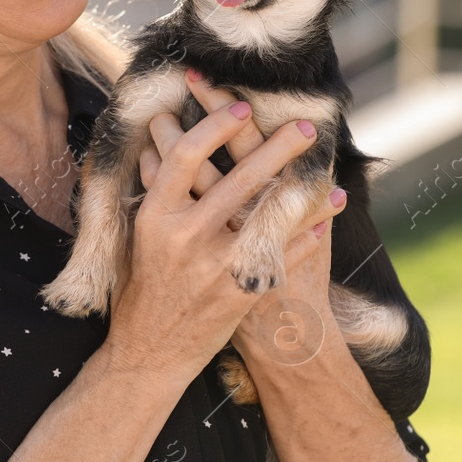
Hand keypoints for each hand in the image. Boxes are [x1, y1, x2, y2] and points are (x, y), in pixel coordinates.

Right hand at [137, 70, 348, 357]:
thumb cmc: (141, 288)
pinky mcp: (237, 295)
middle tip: (305, 126)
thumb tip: (159, 140)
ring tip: (326, 170)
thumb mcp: (136, 236)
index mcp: (154, 217)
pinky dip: (307, 235)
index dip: (214, 128)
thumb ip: (152, 191)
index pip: (185, 158)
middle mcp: (184, 237)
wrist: (148, 353)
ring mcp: (213, 267)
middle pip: (237, 179)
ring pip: (268, 217)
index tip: (241, 108)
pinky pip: (282, 256)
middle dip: (277, 148)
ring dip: (303, 190)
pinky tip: (325, 217)